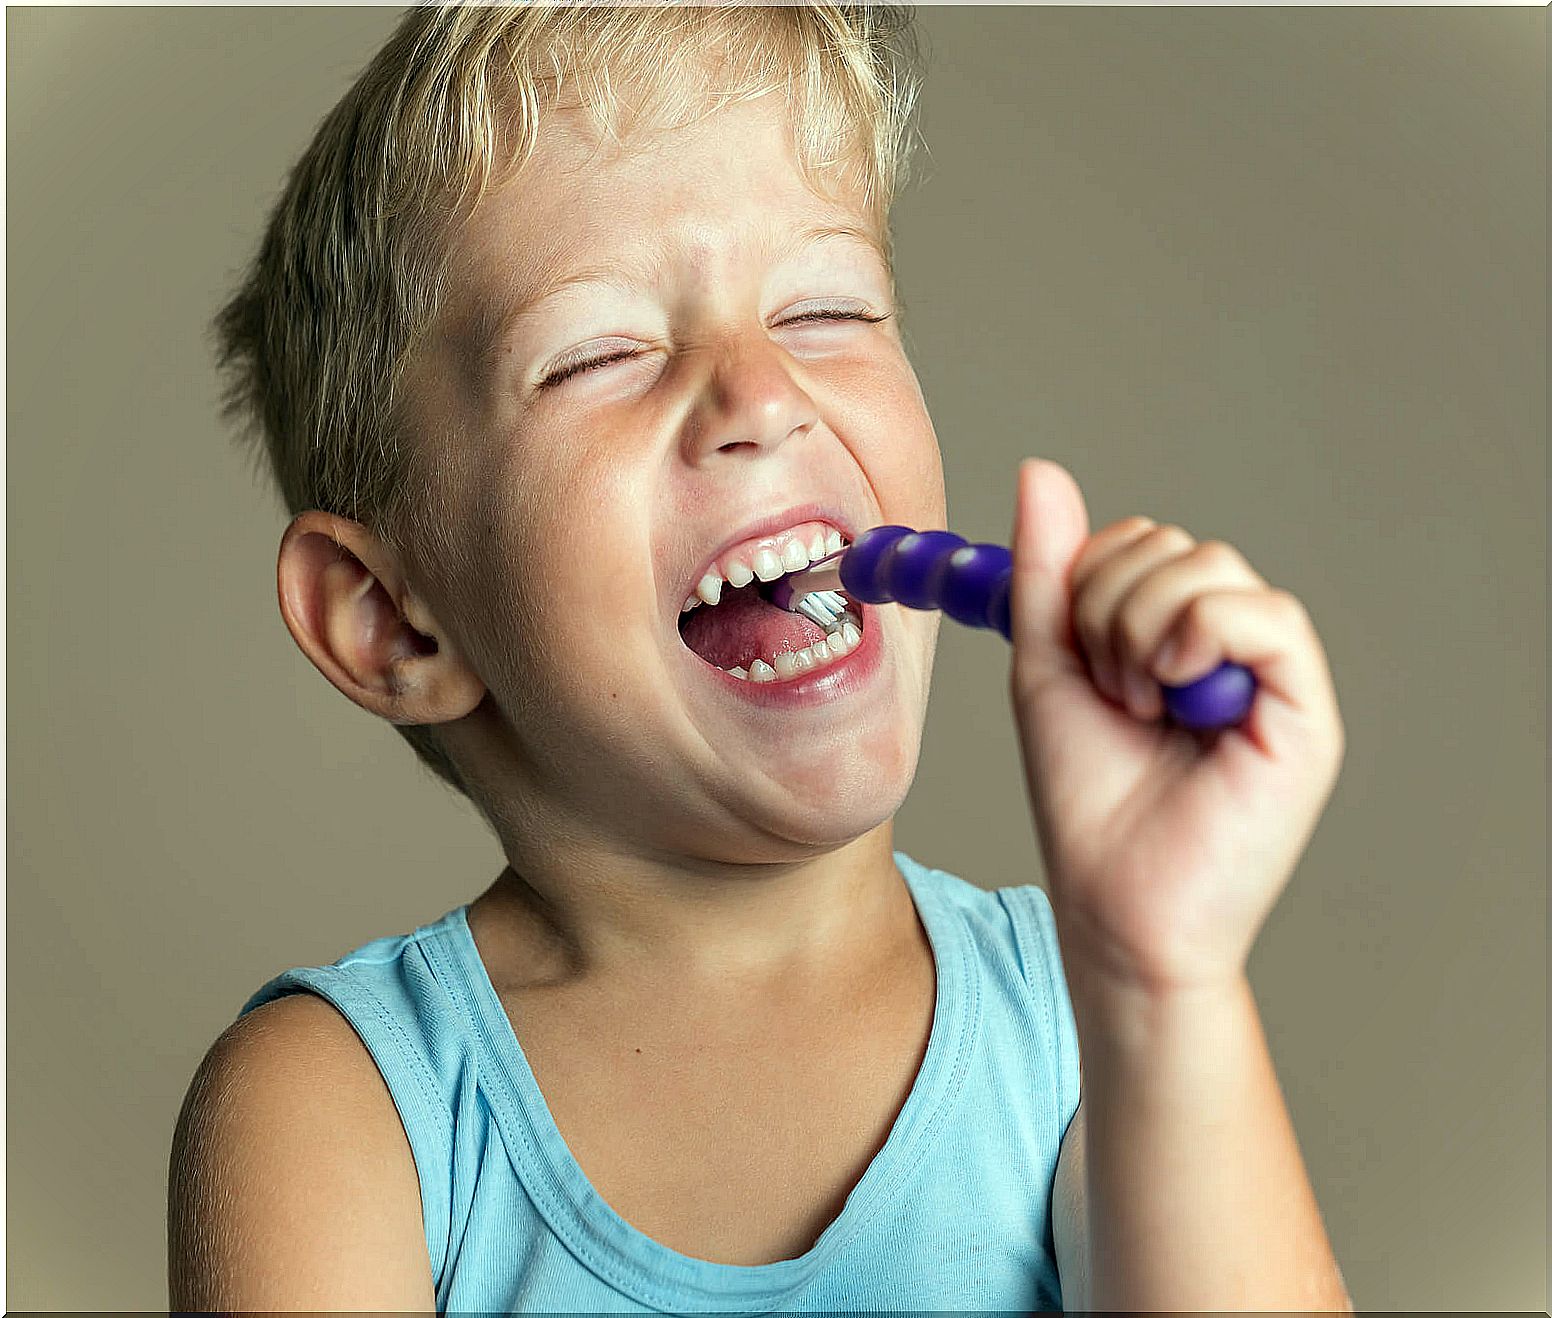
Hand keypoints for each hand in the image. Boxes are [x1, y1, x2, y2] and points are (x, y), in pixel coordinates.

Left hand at [1007, 459, 1345, 992]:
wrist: (1113, 903)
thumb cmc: (1084, 799)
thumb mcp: (1047, 667)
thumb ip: (1047, 574)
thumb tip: (1041, 472)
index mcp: (1171, 632)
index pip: (1139, 539)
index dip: (1088, 576)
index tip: (1074, 652)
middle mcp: (1227, 644)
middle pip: (1172, 545)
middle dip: (1107, 609)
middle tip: (1109, 691)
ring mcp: (1269, 673)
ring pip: (1211, 568)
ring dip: (1141, 631)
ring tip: (1138, 706)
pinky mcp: (1304, 708)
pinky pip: (1265, 615)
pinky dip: (1199, 639)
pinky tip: (1176, 696)